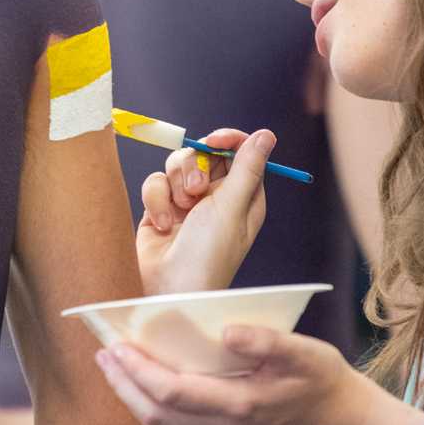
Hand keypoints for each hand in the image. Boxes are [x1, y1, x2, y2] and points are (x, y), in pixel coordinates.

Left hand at [96, 327, 368, 424]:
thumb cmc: (320, 377)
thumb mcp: (303, 351)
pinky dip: (156, 412)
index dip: (137, 371)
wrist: (343, 421)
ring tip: (115, 368)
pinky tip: (146, 388)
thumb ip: (265, 341)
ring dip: (134, 400)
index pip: (171, 393)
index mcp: (242, 407)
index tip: (113, 346)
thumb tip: (225, 331)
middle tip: (101, 354)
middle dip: (124, 385)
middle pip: (157, 417)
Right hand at [134, 127, 274, 296]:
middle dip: (196, 166)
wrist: (168, 290)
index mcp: (243, 197)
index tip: (214, 141)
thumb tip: (267, 134)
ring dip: (175, 184)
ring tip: (180, 211)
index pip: (240, 153)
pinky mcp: (160, 208)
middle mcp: (217, 198)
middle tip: (197, 189)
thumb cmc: (208, 254)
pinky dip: (156, 200)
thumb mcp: (231, 208)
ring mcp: (187, 204)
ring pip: (177, 165)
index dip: (228, 140)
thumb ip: (247, 168)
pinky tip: (161, 224)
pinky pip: (156, 183)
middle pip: (205, 154)